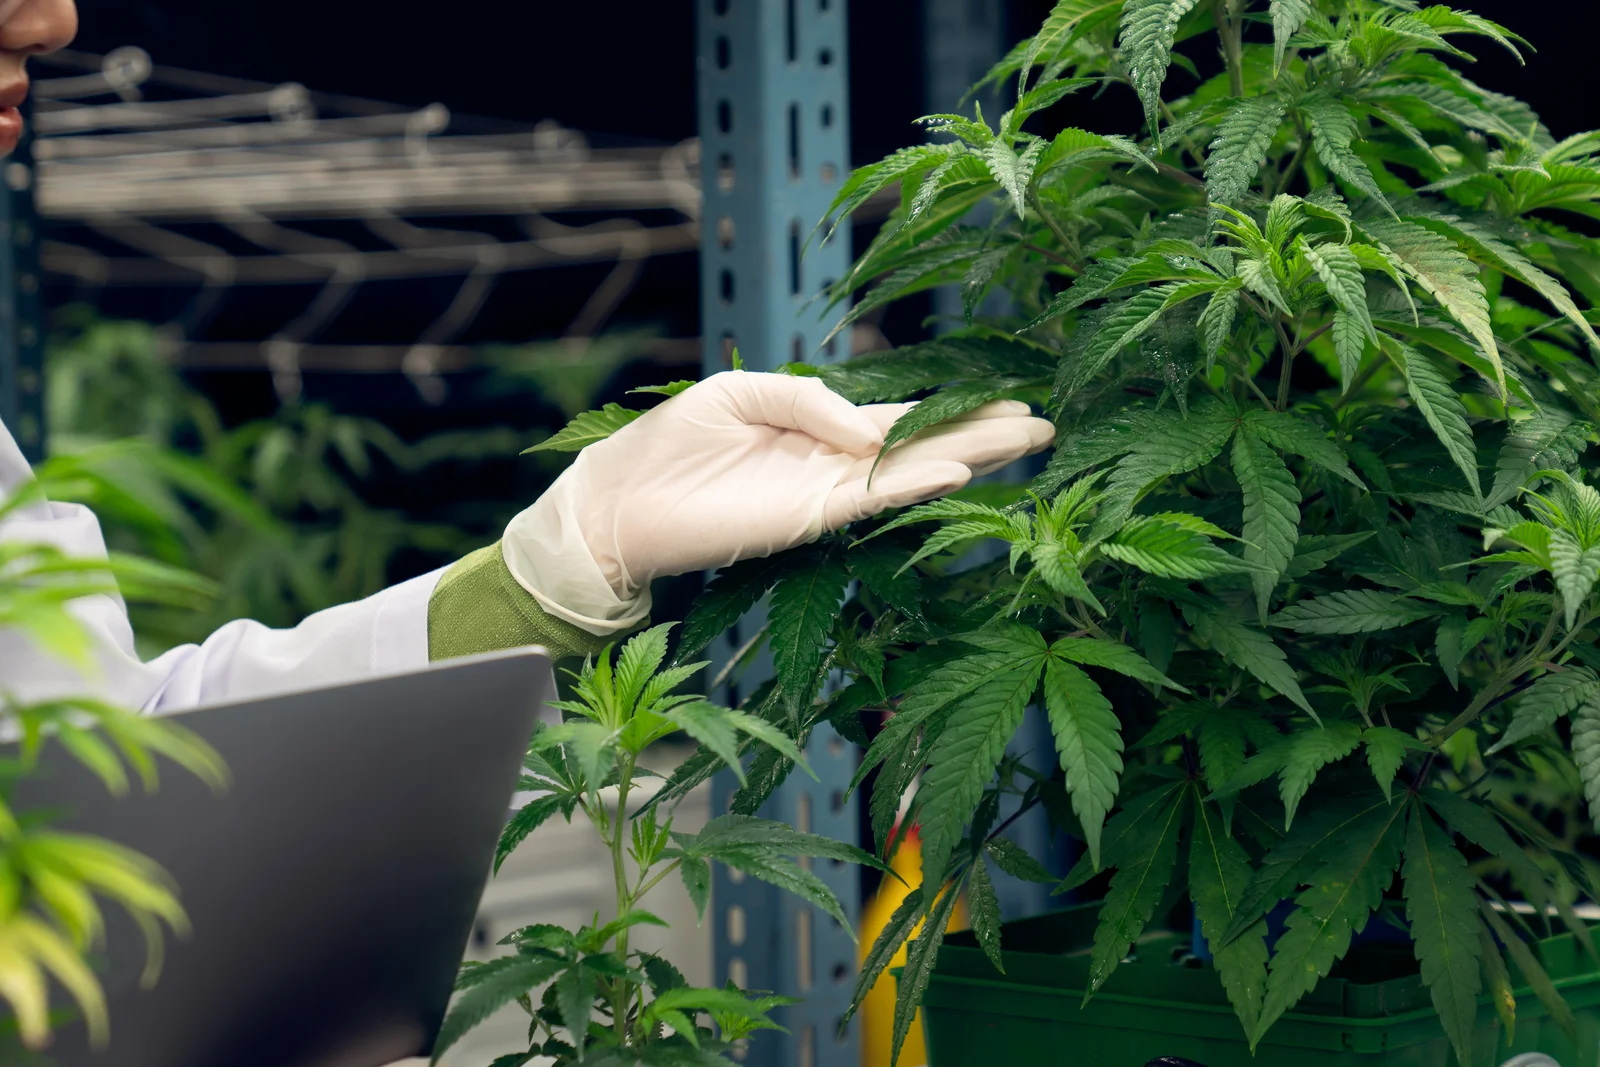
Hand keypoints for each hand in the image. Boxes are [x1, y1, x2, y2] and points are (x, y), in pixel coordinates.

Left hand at [503, 371, 1053, 627]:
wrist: (618, 501)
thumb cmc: (670, 445)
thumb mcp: (742, 393)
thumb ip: (809, 399)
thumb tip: (870, 427)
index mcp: (822, 429)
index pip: (904, 421)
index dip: (956, 412)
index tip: (1011, 401)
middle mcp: (835, 466)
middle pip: (925, 449)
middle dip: (984, 436)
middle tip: (1046, 426)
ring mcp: (825, 495)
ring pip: (912, 475)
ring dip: (968, 458)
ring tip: (1024, 441)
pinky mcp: (805, 520)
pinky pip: (871, 501)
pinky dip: (914, 486)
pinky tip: (956, 471)